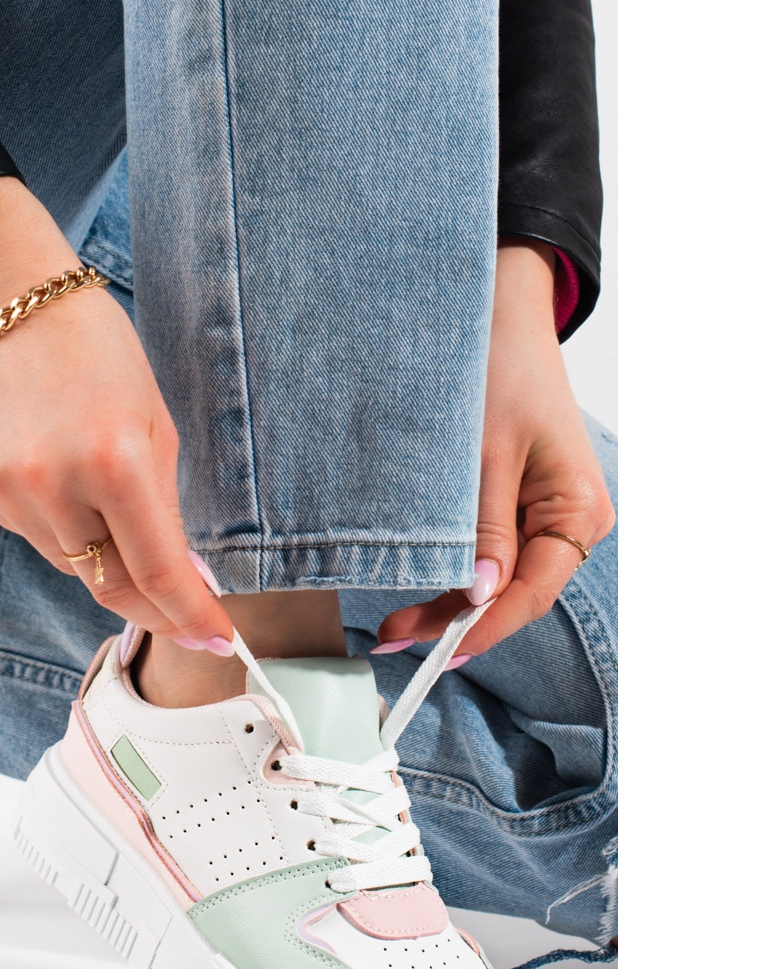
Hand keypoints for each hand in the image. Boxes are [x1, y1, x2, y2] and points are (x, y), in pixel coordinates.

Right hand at [0, 179, 231, 643]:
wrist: (12, 306)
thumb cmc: (102, 358)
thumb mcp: (157, 429)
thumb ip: (166, 513)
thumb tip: (182, 583)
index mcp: (115, 460)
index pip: (157, 571)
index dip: (190, 615)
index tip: (217, 639)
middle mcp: (53, 482)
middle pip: (109, 585)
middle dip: (152, 606)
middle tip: (181, 614)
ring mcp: (5, 489)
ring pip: (69, 565)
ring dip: (101, 556)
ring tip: (102, 498)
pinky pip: (31, 536)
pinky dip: (58, 526)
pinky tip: (58, 477)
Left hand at [375, 240, 614, 658]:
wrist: (499, 317)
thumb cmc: (500, 372)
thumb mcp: (486, 455)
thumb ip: (483, 529)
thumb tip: (477, 594)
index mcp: (576, 512)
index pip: (529, 593)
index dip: (482, 628)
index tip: (435, 651)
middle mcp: (570, 522)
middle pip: (512, 594)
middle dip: (454, 620)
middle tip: (391, 637)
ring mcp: (545, 517)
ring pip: (496, 580)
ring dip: (449, 601)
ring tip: (394, 625)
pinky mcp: (518, 506)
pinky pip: (488, 554)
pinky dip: (453, 572)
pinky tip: (421, 587)